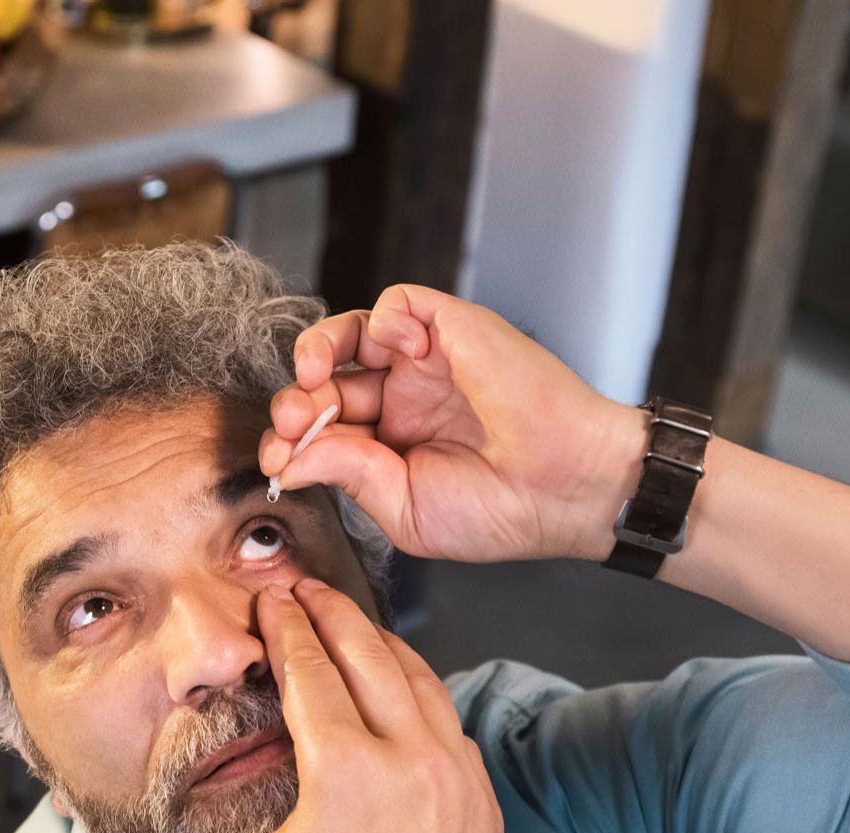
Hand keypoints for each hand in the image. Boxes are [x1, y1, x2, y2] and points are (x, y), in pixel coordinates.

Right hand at [255, 576, 502, 832]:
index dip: (287, 629)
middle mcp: (409, 759)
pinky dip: (417, 694)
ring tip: (352, 622)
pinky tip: (400, 687)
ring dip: (380, 642)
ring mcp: (456, 774)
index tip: (273, 601)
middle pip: (367, 654)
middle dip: (330, 613)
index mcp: (345, 769)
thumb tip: (308, 735)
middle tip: (305, 589)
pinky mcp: (481, 797)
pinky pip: (448, 722)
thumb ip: (300, 775)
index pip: (310, 671)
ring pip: (419, 678)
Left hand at [258, 285, 646, 562]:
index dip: (294, 440)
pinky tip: (392, 354)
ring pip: (351, 333)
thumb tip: (288, 458)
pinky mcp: (453, 329)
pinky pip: (399, 304)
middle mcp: (405, 400)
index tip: (281, 461)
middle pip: (327, 381)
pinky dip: (380, 321)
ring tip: (311, 377)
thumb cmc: (502, 511)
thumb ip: (347, 475)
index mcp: (393, 445)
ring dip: (317, 350)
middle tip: (294, 424)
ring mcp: (427, 363)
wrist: (568, 488)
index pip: (324, 430)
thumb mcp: (405, 509)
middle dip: (297, 402)